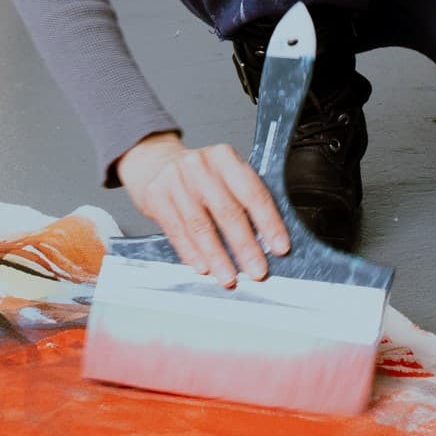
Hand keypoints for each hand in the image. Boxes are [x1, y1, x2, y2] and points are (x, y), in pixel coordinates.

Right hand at [114, 132, 290, 286]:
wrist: (156, 163)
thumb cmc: (199, 175)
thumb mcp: (224, 174)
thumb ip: (244, 199)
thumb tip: (268, 240)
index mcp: (225, 157)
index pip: (252, 192)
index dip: (269, 223)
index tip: (279, 247)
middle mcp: (200, 166)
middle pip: (227, 211)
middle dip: (245, 246)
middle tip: (256, 270)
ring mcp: (176, 180)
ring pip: (201, 225)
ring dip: (217, 257)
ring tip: (229, 277)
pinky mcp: (157, 196)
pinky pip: (177, 231)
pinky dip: (192, 253)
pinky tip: (202, 266)